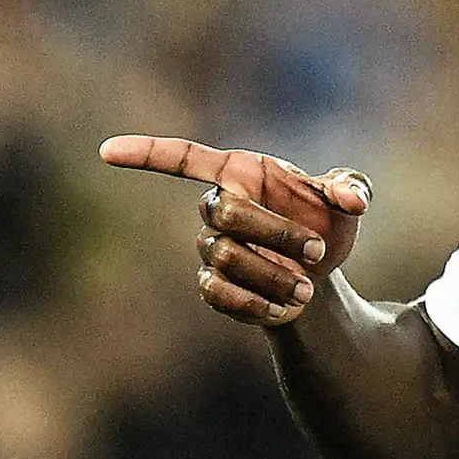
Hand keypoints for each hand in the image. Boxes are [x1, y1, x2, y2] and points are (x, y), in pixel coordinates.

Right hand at [99, 135, 371, 325]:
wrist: (321, 268)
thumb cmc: (326, 219)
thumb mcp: (347, 198)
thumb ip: (352, 189)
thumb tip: (352, 199)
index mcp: (242, 174)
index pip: (183, 158)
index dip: (147, 153)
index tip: (107, 150)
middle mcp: (218, 207)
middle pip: (225, 213)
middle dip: (276, 233)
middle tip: (318, 251)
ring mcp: (211, 248)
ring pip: (224, 257)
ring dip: (272, 275)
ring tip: (308, 289)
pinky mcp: (212, 286)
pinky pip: (217, 295)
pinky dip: (255, 304)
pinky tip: (286, 308)